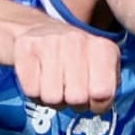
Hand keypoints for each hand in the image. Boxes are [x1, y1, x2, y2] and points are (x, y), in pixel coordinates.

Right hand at [4, 6, 120, 115]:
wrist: (41, 29)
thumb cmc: (76, 57)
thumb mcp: (103, 66)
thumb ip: (109, 87)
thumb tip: (101, 104)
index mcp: (103, 48)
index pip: (103, 93)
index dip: (97, 105)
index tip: (92, 99)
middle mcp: (77, 41)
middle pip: (76, 98)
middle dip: (73, 103)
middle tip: (71, 91)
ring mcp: (50, 42)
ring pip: (52, 98)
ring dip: (53, 100)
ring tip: (56, 85)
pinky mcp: (26, 48)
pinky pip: (31, 91)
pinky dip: (35, 93)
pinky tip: (40, 80)